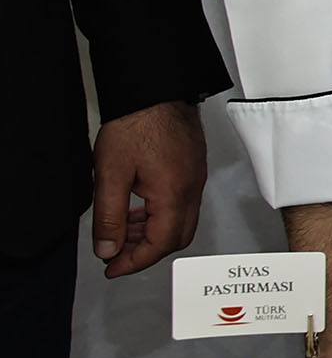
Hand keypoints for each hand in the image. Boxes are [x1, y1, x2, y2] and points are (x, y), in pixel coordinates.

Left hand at [90, 101, 205, 277]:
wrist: (157, 90)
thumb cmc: (137, 123)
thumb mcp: (110, 175)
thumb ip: (109, 217)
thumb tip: (109, 249)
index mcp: (173, 193)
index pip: (160, 244)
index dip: (134, 262)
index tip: (113, 268)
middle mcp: (192, 188)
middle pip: (177, 238)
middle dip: (146, 251)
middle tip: (117, 253)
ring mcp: (196, 178)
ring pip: (181, 222)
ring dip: (152, 233)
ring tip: (123, 230)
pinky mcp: (194, 168)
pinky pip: (183, 204)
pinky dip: (161, 216)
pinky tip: (139, 208)